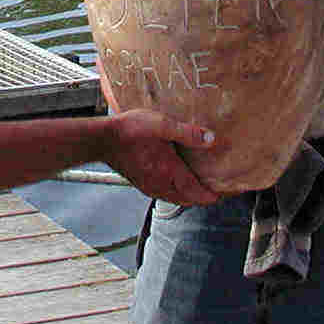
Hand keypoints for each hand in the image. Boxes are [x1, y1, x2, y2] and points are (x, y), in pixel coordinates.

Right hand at [101, 109, 219, 204]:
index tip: (220, 195)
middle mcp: (160, 184)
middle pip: (186, 199)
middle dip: (200, 198)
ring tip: (196, 188)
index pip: (195, 192)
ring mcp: (149, 186)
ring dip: (187, 197)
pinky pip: (162, 195)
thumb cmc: (131, 130)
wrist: (103, 140)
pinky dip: (174, 193)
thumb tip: (211, 139)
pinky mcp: (140, 184)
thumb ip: (187, 133)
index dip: (210, 196)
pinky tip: (174, 183)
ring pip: (174, 199)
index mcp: (169, 171)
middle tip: (212, 192)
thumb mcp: (162, 124)